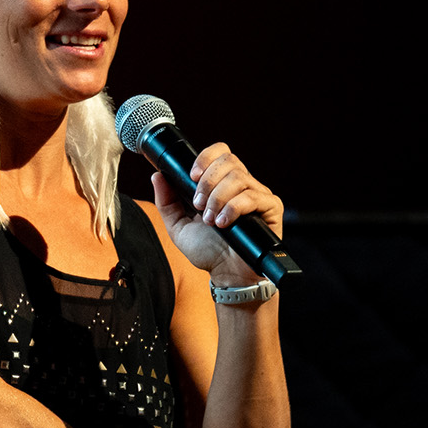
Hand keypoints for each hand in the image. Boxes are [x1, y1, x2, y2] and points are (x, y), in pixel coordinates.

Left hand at [150, 143, 284, 284]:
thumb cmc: (207, 251)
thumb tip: (157, 175)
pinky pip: (252, 196)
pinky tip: (224, 224)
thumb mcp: (178, 226)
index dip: (205, 158)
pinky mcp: (270, 207)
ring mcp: (257, 194)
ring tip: (211, 220)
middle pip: (228, 160)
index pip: (219, 152)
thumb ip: (166, 202)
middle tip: (199, 205)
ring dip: (217, 198)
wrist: (226, 275)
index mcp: (221, 184)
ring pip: (238, 177)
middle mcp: (241, 185)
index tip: (192, 176)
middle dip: (208, 182)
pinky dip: (233, 208)